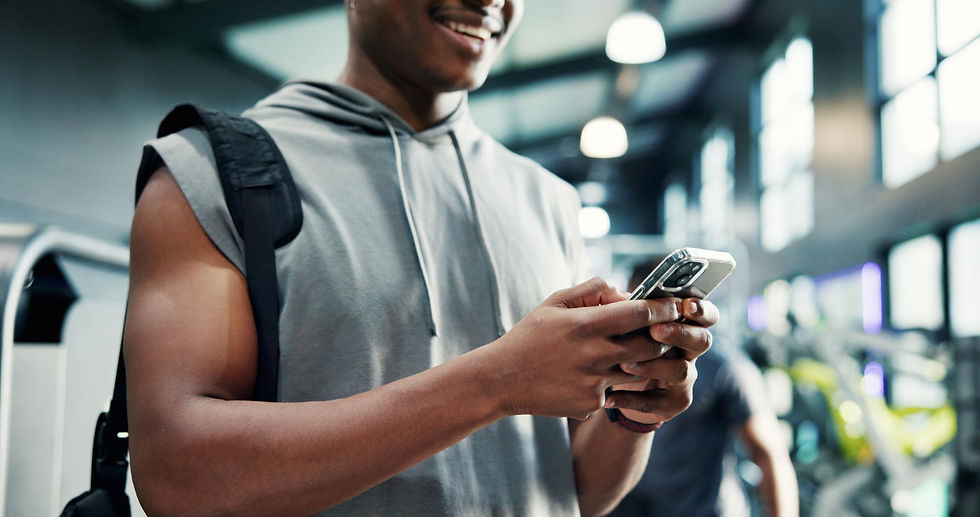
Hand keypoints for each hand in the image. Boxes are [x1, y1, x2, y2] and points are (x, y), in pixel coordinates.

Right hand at [482, 277, 687, 419]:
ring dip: (643, 362)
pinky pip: (616, 391)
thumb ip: (591, 291)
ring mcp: (595, 383)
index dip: (663, 308)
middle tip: (662, 331)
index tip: (673, 304)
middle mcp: (595, 355)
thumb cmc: (529, 337)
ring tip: (631, 353)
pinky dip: (613, 383)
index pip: (641, 314)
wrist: (502, 380)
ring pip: (639, 372)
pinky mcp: (592, 404)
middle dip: (662, 337)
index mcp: (586, 325)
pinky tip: (593, 378)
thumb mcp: (554, 303)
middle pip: (651, 346)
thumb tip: (624, 291)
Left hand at [605, 297, 717, 423]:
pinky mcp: (673, 403)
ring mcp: (684, 378)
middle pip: (702, 341)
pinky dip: (631, 399)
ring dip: (652, 366)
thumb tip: (624, 300)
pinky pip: (657, 402)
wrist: (611, 384)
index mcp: (683, 326)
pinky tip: (609, 397)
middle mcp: (689, 351)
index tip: (686, 305)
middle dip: (680, 334)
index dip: (702, 310)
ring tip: (624, 364)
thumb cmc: (619, 343)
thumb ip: (629, 310)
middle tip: (655, 330)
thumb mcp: (622, 323)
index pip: (706, 315)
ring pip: (680, 371)